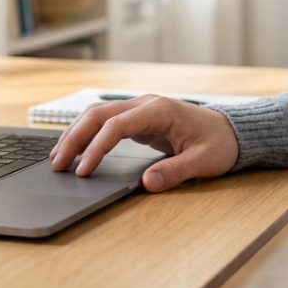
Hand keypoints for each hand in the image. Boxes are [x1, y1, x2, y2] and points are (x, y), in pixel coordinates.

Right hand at [49, 95, 239, 192]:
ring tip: (57, 158)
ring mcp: (139, 109)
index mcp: (159, 110)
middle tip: (57, 164)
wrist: (231, 132)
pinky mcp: (137, 118)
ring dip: (75, 133)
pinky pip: (104, 122)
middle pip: (98, 114)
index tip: (83, 170)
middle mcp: (144, 104)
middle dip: (74, 138)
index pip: (116, 124)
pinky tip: (74, 150)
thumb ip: (175, 172)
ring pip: (96, 114)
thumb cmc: (219, 144)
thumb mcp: (203, 162)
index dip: (96, 147)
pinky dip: (86, 134)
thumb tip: (148, 184)